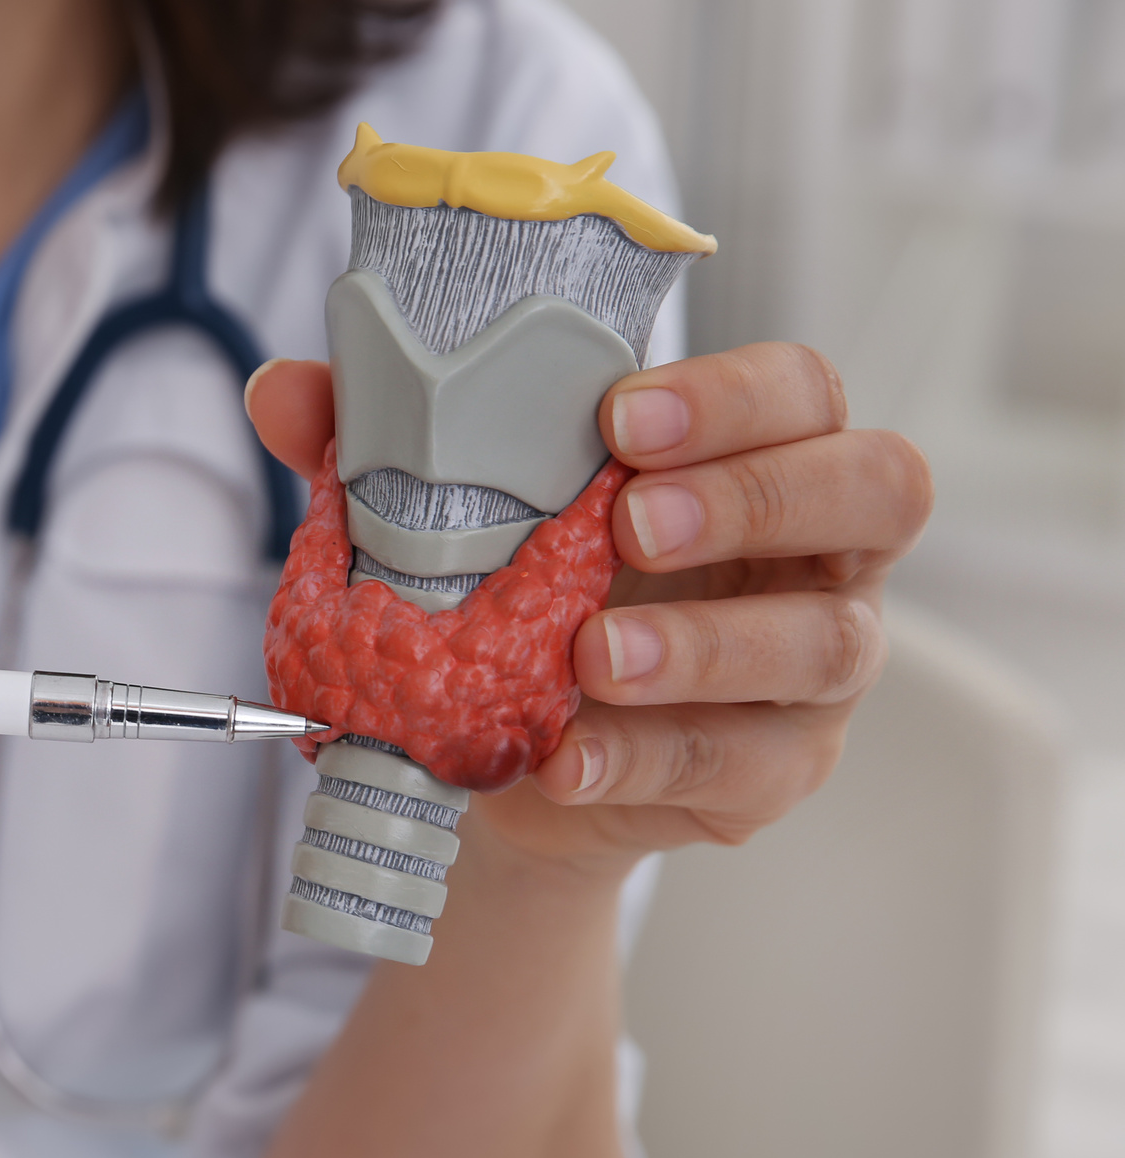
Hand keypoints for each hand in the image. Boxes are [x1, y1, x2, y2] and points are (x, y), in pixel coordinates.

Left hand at [247, 343, 932, 869]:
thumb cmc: (516, 598)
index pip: (801, 390)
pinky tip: (569, 758)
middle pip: (877, 487)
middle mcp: (817, 549)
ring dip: (706, 644)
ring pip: (827, 639)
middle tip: (632, 521)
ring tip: (593, 656)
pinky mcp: (777, 769)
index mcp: (757, 453)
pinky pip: (744, 762)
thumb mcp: (452, 519)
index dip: (732, 393)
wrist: (506, 758)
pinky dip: (648, 758)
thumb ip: (381, 449)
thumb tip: (280, 388)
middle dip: (757, 495)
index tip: (617, 414)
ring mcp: (816, 666)